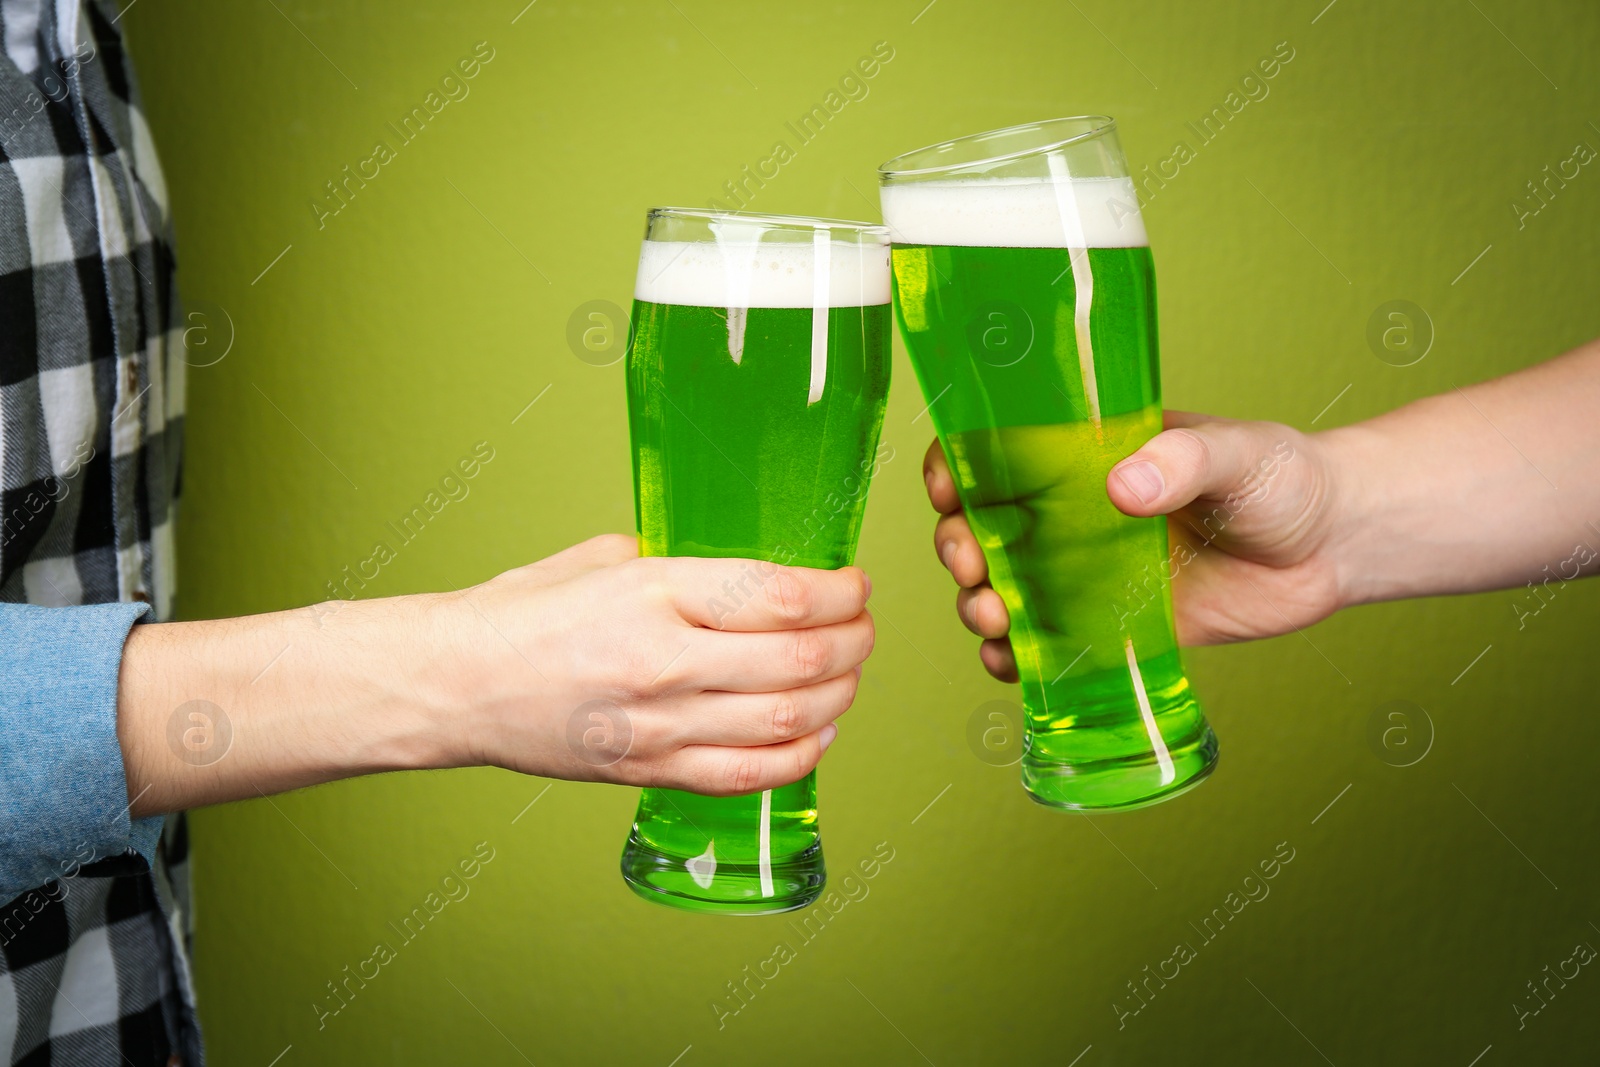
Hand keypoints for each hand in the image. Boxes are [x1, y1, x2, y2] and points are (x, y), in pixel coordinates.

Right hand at [435, 535, 873, 793]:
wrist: (457, 685)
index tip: (854, 585)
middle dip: (854, 641)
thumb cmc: (524, 615)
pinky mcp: (651, 771)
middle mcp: (664, 660)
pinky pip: (750, 774)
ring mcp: (660, 724)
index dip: (839, 593)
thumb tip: (744, 575)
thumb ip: (681, 566)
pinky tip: (816, 733)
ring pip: (789, 720)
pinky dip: (800, 755)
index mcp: (653, 592)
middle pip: (800, 658)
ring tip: (847, 677)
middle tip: (863, 627)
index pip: (781, 595)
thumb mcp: (605, 559)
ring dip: (839, 696)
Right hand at [922, 412, 1347, 681]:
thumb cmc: (1283, 477)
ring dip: (977, 603)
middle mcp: (1071, 514)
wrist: (1333, 548)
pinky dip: (1013, 657)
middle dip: (957, 546)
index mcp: (1085, 455)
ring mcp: (1086, 574)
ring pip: (1000, 589)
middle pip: (980, 526)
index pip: (995, 453)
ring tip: (993, 616)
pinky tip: (1009, 662)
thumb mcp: (1237, 453)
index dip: (954, 470)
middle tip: (973, 563)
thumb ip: (1182, 460)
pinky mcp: (1111, 628)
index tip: (948, 491)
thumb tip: (1123, 486)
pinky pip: (1044, 646)